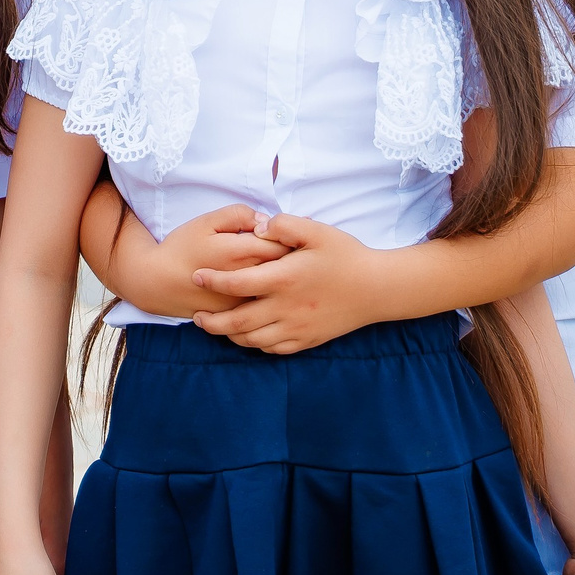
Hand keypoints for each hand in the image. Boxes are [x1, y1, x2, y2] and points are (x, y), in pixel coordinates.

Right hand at [103, 203, 282, 316]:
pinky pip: (262, 304)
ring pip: (276, 289)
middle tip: (292, 248)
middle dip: (291, 257)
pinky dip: (268, 295)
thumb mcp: (205, 221)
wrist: (157, 283)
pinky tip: (266, 287)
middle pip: (285, 268)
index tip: (291, 233)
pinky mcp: (237, 315)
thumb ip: (238, 215)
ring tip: (283, 268)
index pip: (283, 243)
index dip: (291, 237)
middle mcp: (247, 279)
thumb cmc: (181, 248)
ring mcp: (243, 301)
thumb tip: (265, 220)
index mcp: (241, 252)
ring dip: (282, 278)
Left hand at [186, 213, 382, 353]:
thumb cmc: (346, 256)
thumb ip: (283, 225)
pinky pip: (273, 349)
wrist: (378, 289)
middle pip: (237, 322)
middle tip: (196, 315)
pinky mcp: (307, 340)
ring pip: (252, 340)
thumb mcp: (317, 231)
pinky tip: (248, 336)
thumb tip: (256, 228)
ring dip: (229, 335)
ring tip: (216, 326)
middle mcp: (286, 308)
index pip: (237, 283)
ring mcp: (297, 328)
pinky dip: (255, 345)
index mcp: (285, 279)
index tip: (196, 276)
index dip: (212, 281)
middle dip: (211, 321)